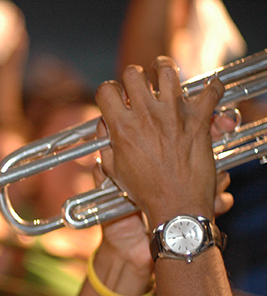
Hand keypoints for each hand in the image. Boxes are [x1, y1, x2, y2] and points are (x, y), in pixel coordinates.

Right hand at [95, 56, 223, 227]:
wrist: (176, 204)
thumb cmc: (146, 192)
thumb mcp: (115, 170)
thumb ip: (106, 146)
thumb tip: (105, 130)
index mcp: (122, 128)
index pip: (105, 91)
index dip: (107, 91)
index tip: (113, 96)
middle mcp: (146, 116)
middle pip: (133, 73)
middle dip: (133, 76)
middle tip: (138, 84)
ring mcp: (174, 115)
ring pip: (167, 71)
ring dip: (164, 68)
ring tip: (163, 72)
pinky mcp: (198, 119)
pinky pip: (211, 90)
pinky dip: (212, 86)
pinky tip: (208, 88)